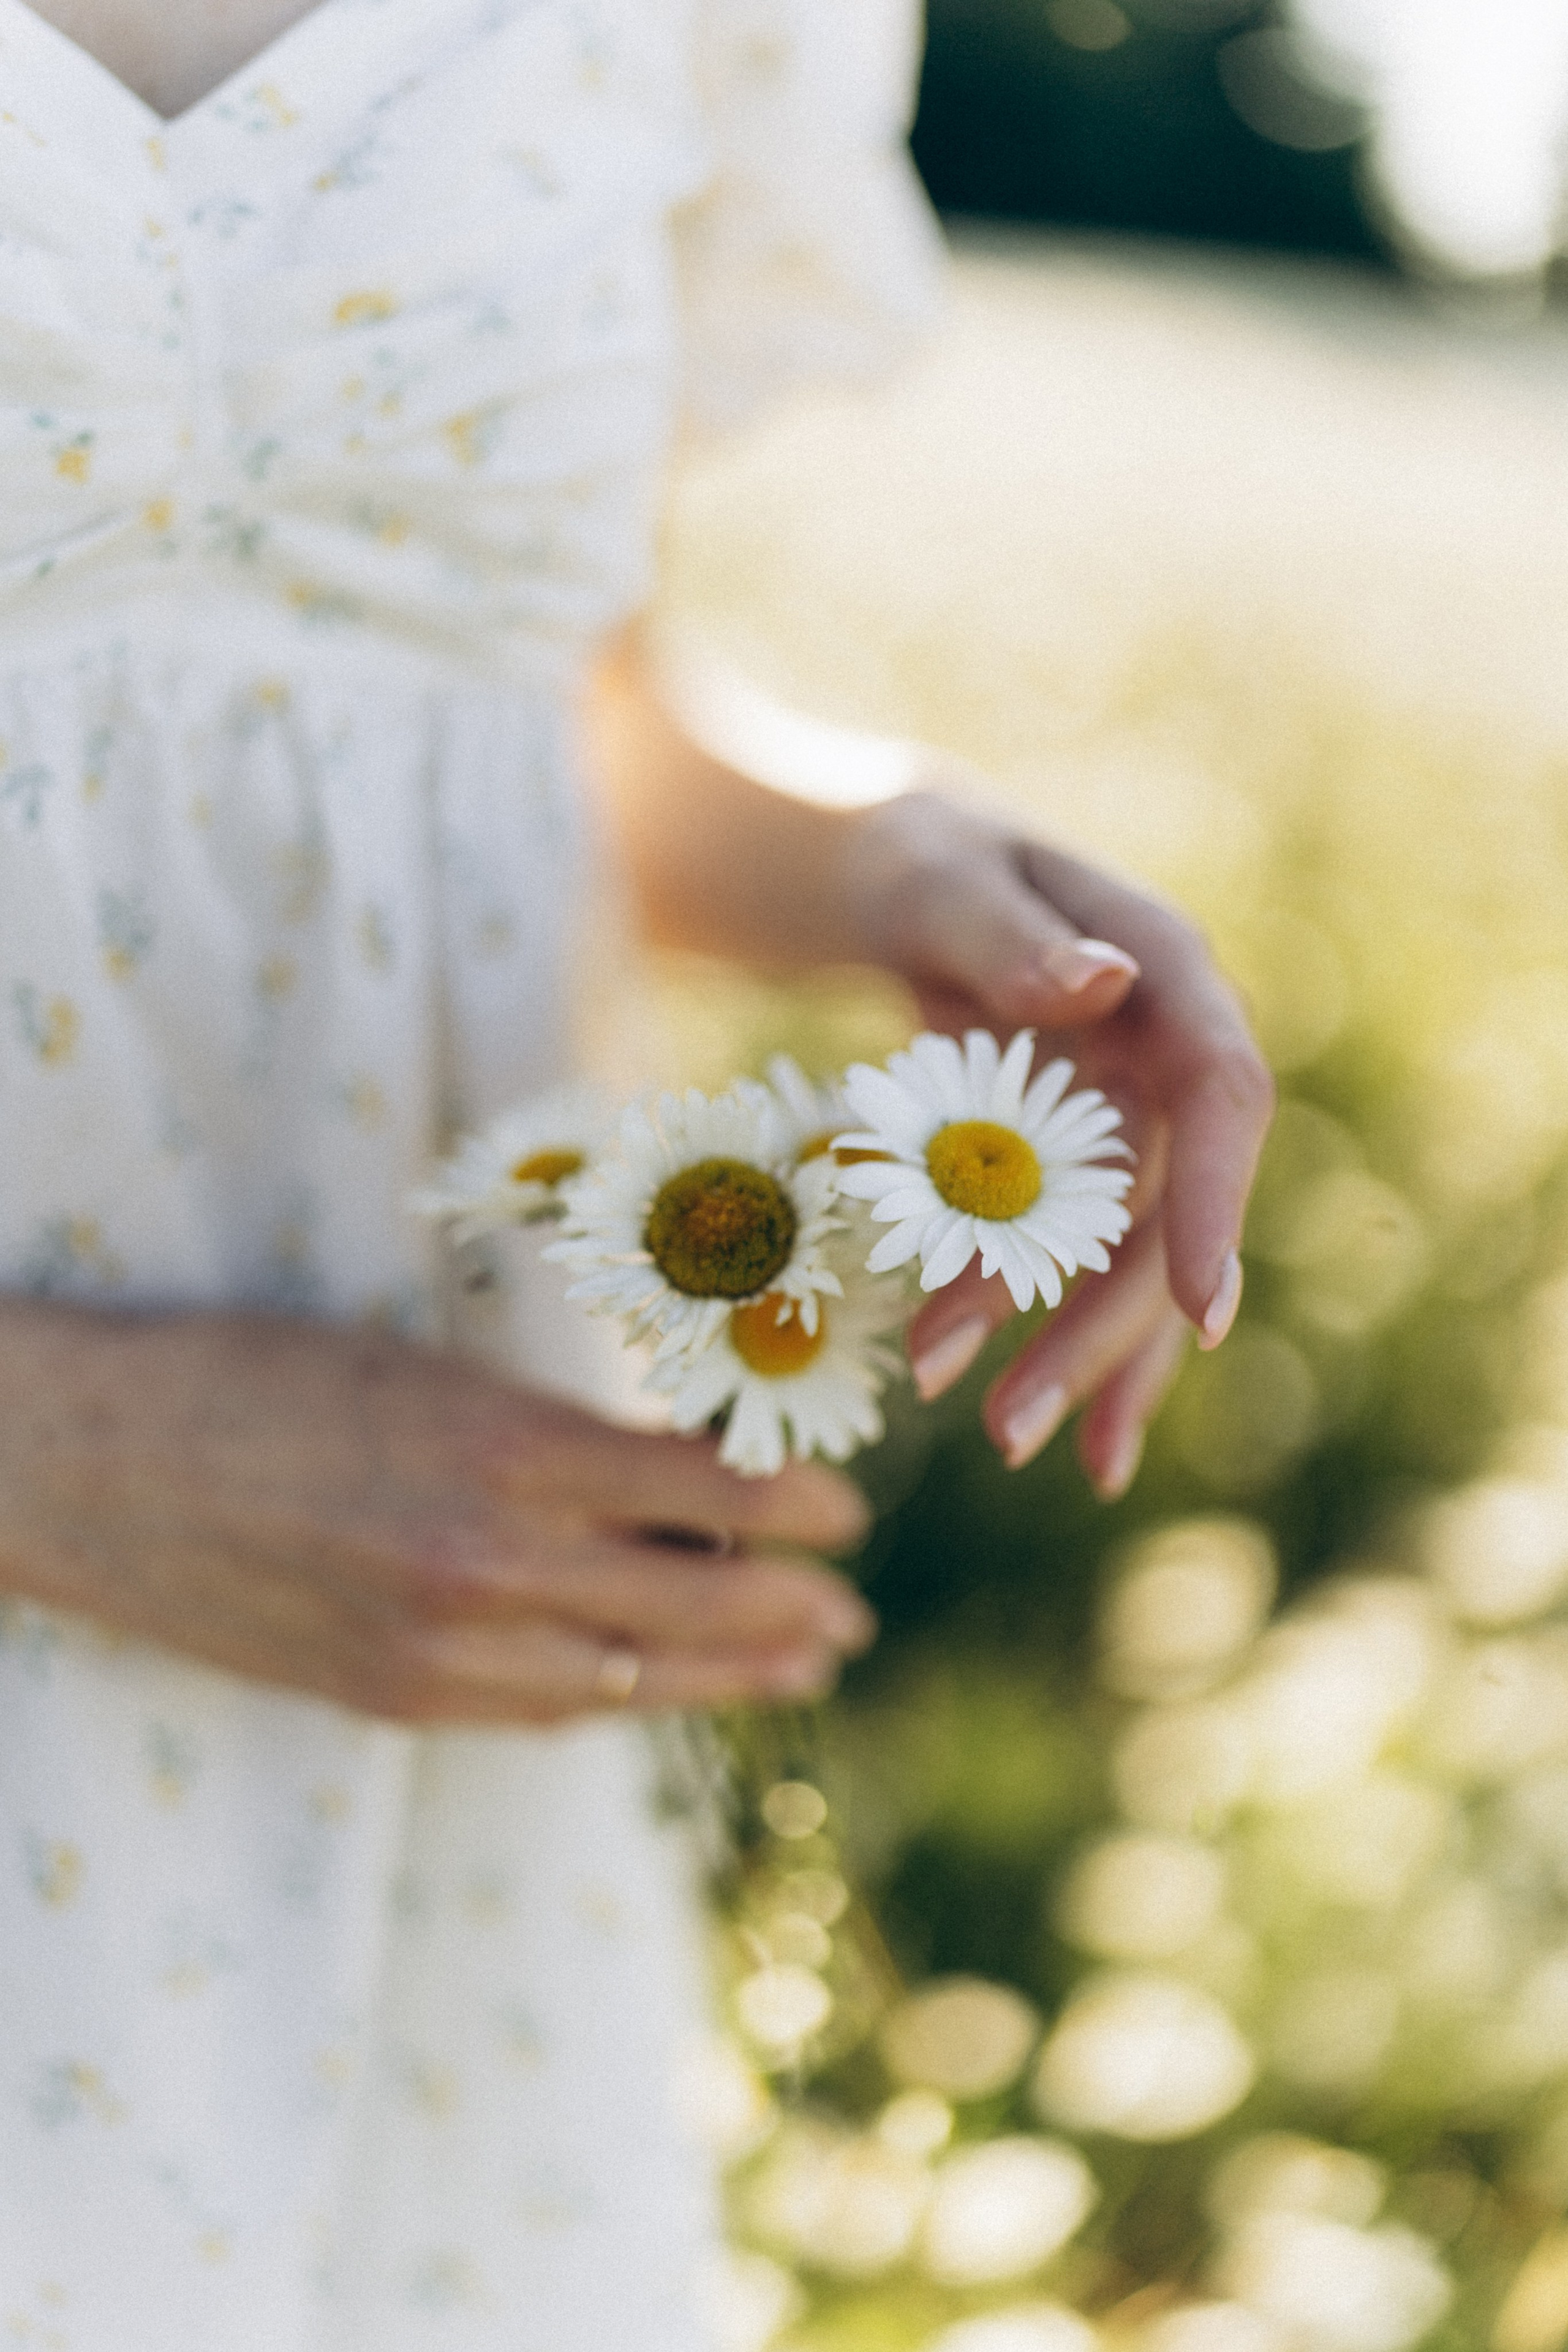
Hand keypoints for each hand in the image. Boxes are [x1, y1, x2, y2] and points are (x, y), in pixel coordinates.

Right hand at [0, 1302, 874, 1722]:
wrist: (97, 1466)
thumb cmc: (260, 1377)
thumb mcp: (428, 1368)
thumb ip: (552, 1429)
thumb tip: (671, 1469)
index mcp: (512, 1446)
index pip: (708, 1490)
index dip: (794, 1506)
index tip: (848, 1511)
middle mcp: (495, 1559)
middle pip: (696, 1599)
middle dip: (791, 1610)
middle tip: (851, 1616)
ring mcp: (445, 1645)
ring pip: (633, 1672)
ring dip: (730, 1673)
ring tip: (801, 1668)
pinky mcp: (393, 1697)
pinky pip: (542, 1711)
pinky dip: (618, 1698)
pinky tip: (663, 1688)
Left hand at [838, 788, 1274, 1493]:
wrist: (887, 871)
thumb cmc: (912, 854)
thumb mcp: (938, 880)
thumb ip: (1009, 937)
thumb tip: (1102, 982)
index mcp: (1163, 969)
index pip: (1221, 1091)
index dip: (1216, 1202)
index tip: (1207, 1310)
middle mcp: (1161, 1050)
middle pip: (1158, 1205)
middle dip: (1095, 1323)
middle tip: (1012, 1426)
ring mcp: (1121, 1109)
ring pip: (1120, 1251)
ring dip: (1071, 1354)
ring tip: (1010, 1441)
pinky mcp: (1072, 1156)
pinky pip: (1074, 1256)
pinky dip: (1052, 1336)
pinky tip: (1049, 1431)